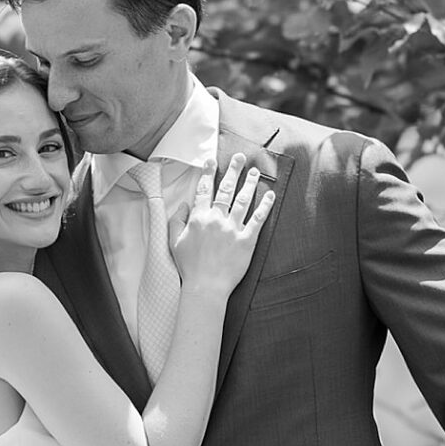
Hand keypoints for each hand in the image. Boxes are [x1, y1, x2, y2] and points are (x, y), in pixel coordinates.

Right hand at [169, 155, 274, 295]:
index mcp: (199, 218)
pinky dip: (265, 206)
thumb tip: (183, 205)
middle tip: (240, 157)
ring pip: (243, 200)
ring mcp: (233, 229)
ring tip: (254, 171)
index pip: (204, 190)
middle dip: (233, 171)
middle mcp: (217, 220)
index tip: (212, 161)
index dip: (208, 173)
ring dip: (249, 183)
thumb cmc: (189, 267)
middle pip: (226, 190)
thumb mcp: (174, 243)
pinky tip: (270, 194)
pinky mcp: (247, 240)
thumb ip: (176, 221)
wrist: (205, 287)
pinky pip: (258, 219)